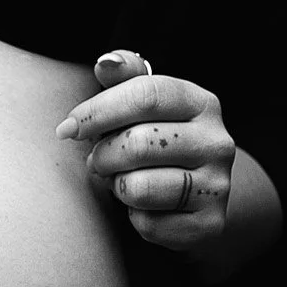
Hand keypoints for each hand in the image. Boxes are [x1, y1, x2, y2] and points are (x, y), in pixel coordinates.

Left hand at [56, 50, 238, 266]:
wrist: (201, 190)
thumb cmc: (160, 136)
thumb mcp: (146, 102)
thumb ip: (125, 77)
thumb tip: (105, 62)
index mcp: (202, 103)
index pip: (145, 95)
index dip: (98, 111)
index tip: (68, 127)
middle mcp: (217, 142)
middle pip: (138, 143)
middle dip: (102, 154)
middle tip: (96, 159)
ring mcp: (217, 185)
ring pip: (140, 188)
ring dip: (115, 186)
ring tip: (119, 180)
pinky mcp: (209, 224)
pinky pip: (149, 224)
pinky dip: (133, 216)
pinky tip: (143, 205)